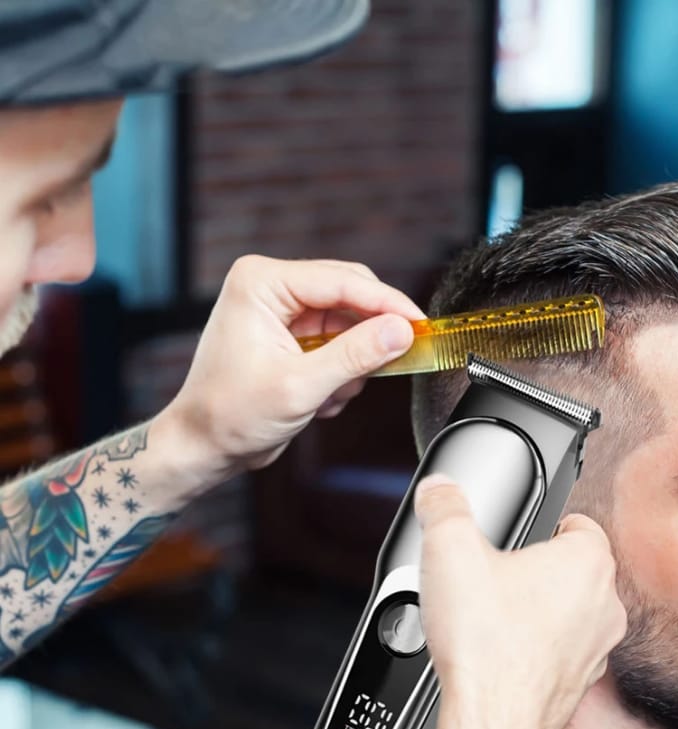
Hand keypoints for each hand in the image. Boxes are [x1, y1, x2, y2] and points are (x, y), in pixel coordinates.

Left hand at [159, 256, 423, 478]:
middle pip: (350, 294)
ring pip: (349, 322)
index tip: (420, 324)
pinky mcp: (292, 336)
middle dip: (371, 334)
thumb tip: (401, 331)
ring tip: (333, 395)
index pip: (342, 281)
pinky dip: (342, 373)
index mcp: (262, 283)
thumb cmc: (230, 414)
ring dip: (353, 362)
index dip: (387, 303)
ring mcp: (282, 312)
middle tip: (401, 356)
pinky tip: (322, 399)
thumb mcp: (301, 386)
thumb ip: (355, 355)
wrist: (204, 445)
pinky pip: (339, 343)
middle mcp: (271, 288)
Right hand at [414, 474, 626, 728]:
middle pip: (576, 569)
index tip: (528, 529)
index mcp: (586, 562)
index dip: (551, 520)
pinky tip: (502, 651)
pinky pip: (562, 652)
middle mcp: (604, 606)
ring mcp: (596, 650)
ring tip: (496, 612)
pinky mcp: (578, 684)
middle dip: (541, 566)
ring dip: (542, 610)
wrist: (492, 725)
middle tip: (501, 571)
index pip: (581, 523)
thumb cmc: (486, 645)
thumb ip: (444, 508)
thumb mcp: (449, 551)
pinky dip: (538, 648)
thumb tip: (439, 488)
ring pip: (573, 613)